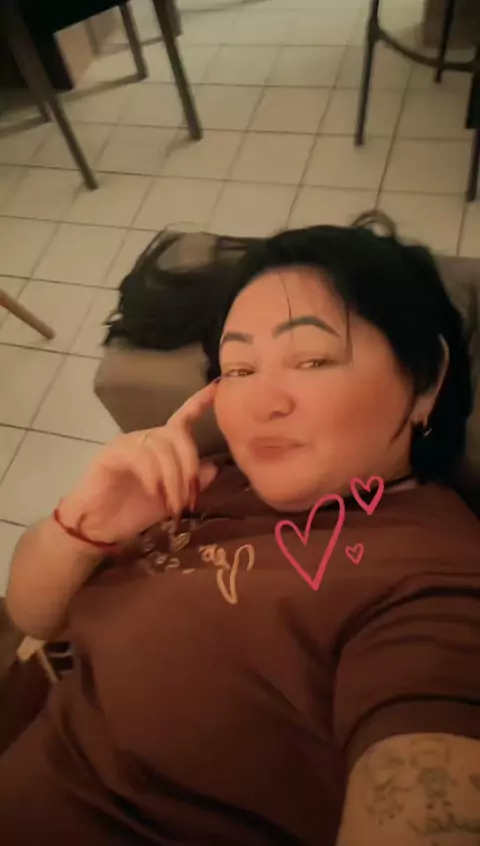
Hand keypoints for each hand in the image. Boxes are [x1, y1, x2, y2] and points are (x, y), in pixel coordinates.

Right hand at [58, 383, 218, 544]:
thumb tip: (214, 467)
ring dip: (173, 479)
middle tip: (190, 499)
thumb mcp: (171, 499)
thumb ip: (192, 483)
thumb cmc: (133, 512)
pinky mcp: (111, 454)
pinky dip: (152, 475)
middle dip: (189, 466)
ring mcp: (127, 444)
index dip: (198, 403)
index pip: (182, 419)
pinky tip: (153, 492)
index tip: (216, 387)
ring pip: (161, 447)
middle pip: (177, 434)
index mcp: (161, 446)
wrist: (98, 527)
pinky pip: (140, 455)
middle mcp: (145, 439)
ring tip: (173, 506)